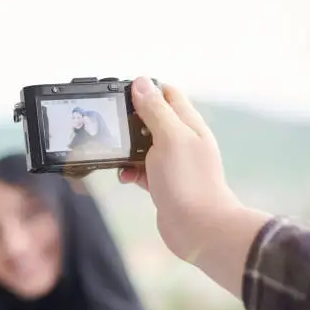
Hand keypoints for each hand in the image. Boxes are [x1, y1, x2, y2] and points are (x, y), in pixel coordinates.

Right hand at [120, 77, 269, 294]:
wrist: (199, 228)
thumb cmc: (187, 181)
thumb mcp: (169, 137)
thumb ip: (155, 110)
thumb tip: (141, 82)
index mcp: (188, 123)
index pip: (167, 93)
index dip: (145, 89)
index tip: (121, 95)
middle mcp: (182, 140)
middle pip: (152, 119)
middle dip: (130, 121)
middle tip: (111, 127)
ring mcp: (173, 162)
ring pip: (144, 146)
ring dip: (127, 149)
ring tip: (116, 157)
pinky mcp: (164, 182)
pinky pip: (142, 169)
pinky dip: (131, 171)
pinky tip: (126, 178)